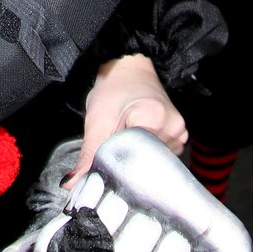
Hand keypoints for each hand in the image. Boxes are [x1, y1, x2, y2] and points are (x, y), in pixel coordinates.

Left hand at [70, 53, 187, 181]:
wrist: (127, 68)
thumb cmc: (113, 88)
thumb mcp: (96, 121)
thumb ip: (88, 155)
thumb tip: (72, 184)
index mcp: (155, 118)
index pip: (138, 158)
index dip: (121, 166)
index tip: (107, 168)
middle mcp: (173, 127)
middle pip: (149, 163)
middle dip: (129, 164)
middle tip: (114, 154)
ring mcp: (180, 131)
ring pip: (156, 162)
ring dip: (139, 158)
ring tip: (126, 143)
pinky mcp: (178, 133)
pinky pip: (162, 155)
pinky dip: (147, 153)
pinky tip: (137, 143)